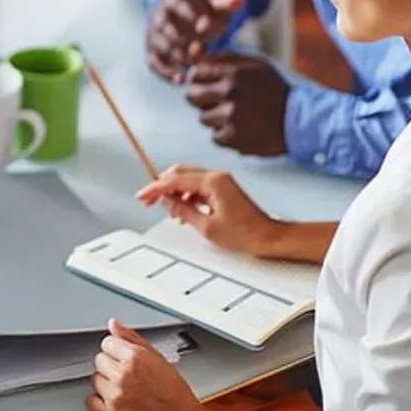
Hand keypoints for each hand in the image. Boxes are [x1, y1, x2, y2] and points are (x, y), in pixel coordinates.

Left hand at [87, 318, 208, 410]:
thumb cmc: (174, 393)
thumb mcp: (158, 358)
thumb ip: (132, 339)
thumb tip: (114, 325)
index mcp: (136, 357)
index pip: (107, 343)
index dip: (115, 350)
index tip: (120, 356)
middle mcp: (124, 374)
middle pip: (99, 360)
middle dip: (110, 365)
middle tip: (125, 375)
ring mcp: (116, 396)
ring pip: (95, 380)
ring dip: (105, 383)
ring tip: (123, 389)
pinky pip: (91, 402)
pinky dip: (98, 402)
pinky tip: (113, 401)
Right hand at [138, 166, 277, 255]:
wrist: (267, 237)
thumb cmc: (245, 233)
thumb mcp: (207, 227)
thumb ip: (183, 211)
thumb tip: (167, 203)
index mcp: (213, 181)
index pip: (176, 179)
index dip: (156, 188)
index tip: (143, 196)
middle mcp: (216, 176)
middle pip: (180, 173)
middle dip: (162, 186)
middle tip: (148, 200)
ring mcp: (220, 181)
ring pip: (188, 180)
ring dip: (174, 192)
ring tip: (167, 210)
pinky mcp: (222, 188)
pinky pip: (198, 187)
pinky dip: (186, 196)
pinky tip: (182, 210)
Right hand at [146, 0, 243, 81]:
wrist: (181, 18)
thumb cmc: (203, 11)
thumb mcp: (214, 4)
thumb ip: (227, 3)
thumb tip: (239, 1)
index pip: (183, 8)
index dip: (196, 19)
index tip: (211, 30)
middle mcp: (159, 16)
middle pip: (170, 30)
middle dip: (187, 42)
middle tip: (203, 52)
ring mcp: (153, 34)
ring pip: (162, 47)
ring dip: (179, 58)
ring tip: (196, 67)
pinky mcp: (150, 51)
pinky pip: (154, 63)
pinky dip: (166, 72)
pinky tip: (182, 80)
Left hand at [184, 53, 288, 155]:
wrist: (298, 120)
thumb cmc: (275, 90)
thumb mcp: (255, 65)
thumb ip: (226, 59)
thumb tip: (197, 57)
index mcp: (234, 73)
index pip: (196, 73)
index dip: (197, 79)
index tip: (202, 83)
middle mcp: (230, 93)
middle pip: (192, 95)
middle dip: (201, 98)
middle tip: (213, 101)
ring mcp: (230, 116)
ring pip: (203, 118)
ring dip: (214, 117)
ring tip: (232, 115)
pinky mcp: (234, 137)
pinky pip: (215, 136)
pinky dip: (224, 134)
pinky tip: (239, 128)